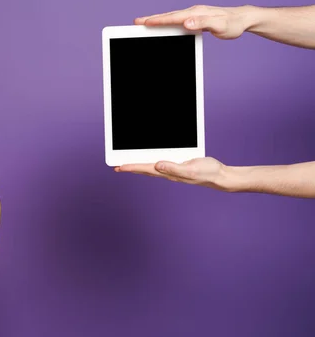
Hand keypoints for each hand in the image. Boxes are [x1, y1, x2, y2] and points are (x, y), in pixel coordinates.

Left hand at [114, 157, 228, 190]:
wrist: (220, 176)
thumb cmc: (207, 173)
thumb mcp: (190, 169)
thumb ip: (174, 168)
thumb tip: (157, 165)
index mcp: (169, 173)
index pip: (146, 169)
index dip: (132, 167)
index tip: (119, 167)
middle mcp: (168, 173)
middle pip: (145, 170)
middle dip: (131, 168)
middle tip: (117, 167)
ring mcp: (173, 170)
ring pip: (151, 168)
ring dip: (139, 166)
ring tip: (128, 164)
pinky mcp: (178, 166)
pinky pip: (161, 164)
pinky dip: (152, 162)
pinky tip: (151, 161)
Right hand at [134, 5, 250, 39]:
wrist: (242, 19)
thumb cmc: (232, 24)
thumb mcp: (219, 25)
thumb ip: (202, 23)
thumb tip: (185, 22)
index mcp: (195, 13)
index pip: (172, 18)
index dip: (157, 20)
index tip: (143, 23)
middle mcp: (192, 12)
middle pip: (168, 16)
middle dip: (151, 19)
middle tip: (136, 22)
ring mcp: (193, 15)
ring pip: (171, 18)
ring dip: (157, 21)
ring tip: (145, 24)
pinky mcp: (195, 19)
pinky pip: (178, 21)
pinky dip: (167, 23)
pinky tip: (164, 26)